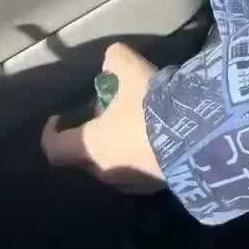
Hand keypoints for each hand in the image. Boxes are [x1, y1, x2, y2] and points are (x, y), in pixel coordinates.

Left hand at [40, 42, 165, 193]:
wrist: (198, 136)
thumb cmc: (150, 105)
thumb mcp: (130, 68)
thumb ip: (114, 60)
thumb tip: (110, 61)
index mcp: (90, 146)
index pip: (54, 149)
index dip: (50, 133)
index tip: (58, 118)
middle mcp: (106, 171)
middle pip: (85, 157)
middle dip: (90, 136)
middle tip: (105, 113)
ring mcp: (133, 184)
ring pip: (113, 166)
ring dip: (116, 147)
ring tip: (133, 124)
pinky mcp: (157, 188)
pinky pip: (139, 171)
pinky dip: (139, 156)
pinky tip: (156, 137)